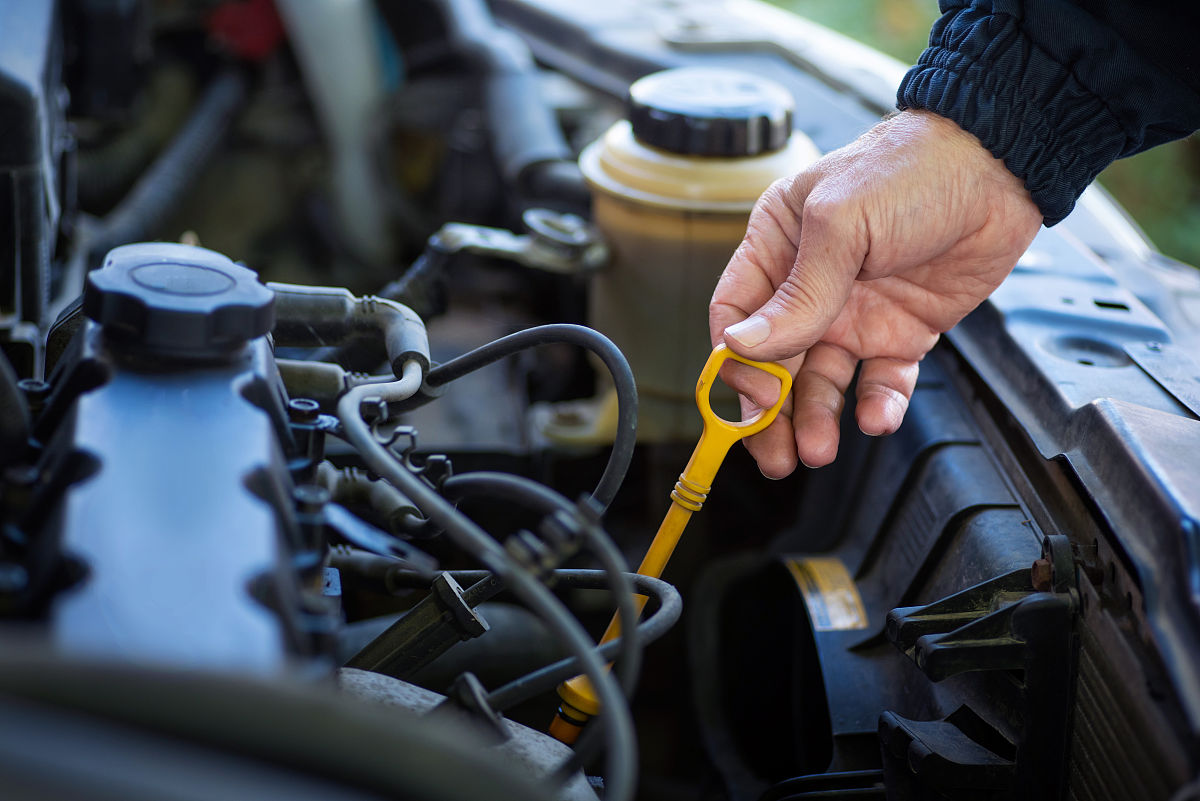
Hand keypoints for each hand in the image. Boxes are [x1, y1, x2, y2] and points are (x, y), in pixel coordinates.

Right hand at [709, 110, 1041, 476]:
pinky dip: (877, 406)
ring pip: (821, 382)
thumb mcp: (841, 224)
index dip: (736, 361)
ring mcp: (854, 313)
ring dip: (816, 418)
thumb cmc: (910, 170)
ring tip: (819, 450)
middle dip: (770, 414)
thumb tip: (742, 346)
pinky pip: (881, 381)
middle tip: (774, 456)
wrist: (1000, 167)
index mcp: (777, 247)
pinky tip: (876, 418)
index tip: (752, 396)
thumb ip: (798, 293)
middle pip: (772, 364)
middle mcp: (808, 286)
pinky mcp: (901, 333)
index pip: (735, 316)